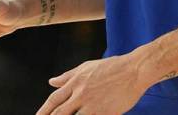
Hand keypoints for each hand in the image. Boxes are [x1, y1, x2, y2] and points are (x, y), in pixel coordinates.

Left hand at [35, 54, 150, 114]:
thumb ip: (67, 76)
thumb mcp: (86, 67)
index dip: (44, 110)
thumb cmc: (112, 67)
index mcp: (75, 82)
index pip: (54, 99)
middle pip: (59, 112)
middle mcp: (81, 94)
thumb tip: (51, 81)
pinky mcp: (105, 113)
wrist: (134, 70)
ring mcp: (92, 104)